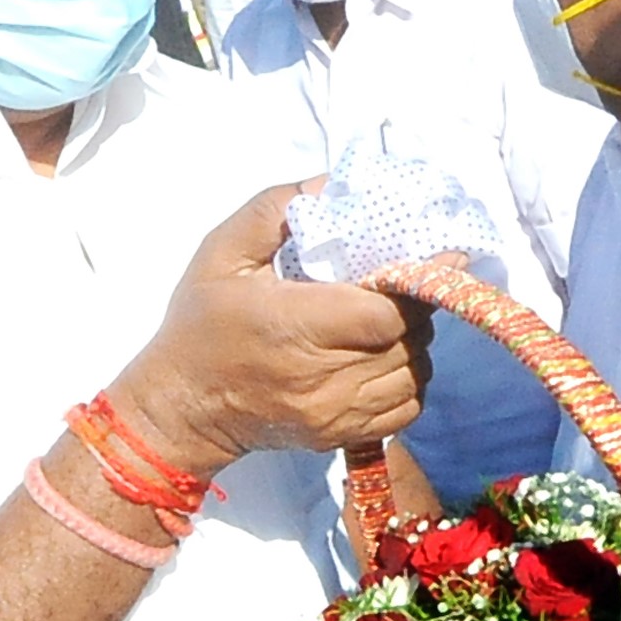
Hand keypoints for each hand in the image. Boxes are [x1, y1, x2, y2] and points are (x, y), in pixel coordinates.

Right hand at [107, 184, 426, 465]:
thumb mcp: (220, 254)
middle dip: (415, 306)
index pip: (385, 312)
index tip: (438, 257)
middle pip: (407, 339)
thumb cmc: (200, 326)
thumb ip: (274, 209)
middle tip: (402, 284)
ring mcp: (334, 413)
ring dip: (414, 342)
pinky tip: (385, 358)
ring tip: (390, 321)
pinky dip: (409, 378)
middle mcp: (320, 377)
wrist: (181, 407)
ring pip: (414, 372)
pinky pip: (407, 406)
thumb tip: (331, 185)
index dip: (417, 284)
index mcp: (292, 325)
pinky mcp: (342, 435)